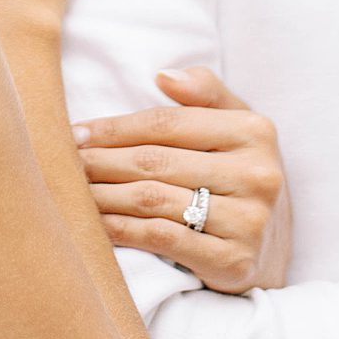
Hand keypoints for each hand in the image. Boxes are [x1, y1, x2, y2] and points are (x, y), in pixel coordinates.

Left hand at [73, 67, 290, 295]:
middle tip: (65, 163)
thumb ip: (206, 92)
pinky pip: (162, 239)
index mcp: (255, 130)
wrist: (273, 250)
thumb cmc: (240, 176)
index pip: (168, 123)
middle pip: (157, 161)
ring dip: (104, 195)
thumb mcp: (237, 126)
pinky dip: (122, 230)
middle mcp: (258, 174)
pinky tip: (97, 224)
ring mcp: (249, 221)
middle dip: (102, 161)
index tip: (76, 132)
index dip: (116, 127)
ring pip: (154, 200)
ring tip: (73, 192)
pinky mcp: (234, 262)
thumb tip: (163, 76)